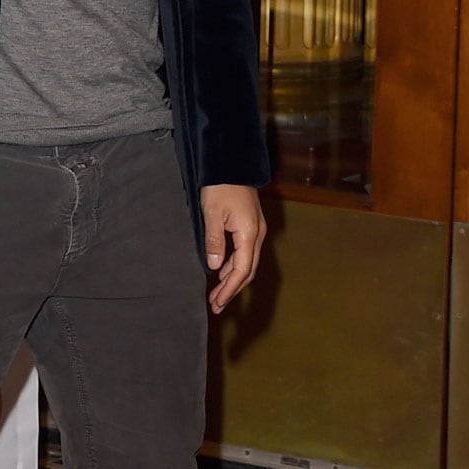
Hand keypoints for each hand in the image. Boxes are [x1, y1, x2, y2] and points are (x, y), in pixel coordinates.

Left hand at [199, 184, 265, 314]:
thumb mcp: (211, 213)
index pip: (242, 270)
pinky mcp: (250, 226)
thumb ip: (214, 241)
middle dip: (232, 289)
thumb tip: (216, 267)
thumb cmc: (220, 186)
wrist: (231, 163)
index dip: (230, 289)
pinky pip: (244, 252)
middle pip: (248, 270)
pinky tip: (222, 272)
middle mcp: (257, 234)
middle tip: (216, 305)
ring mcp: (255, 230)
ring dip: (232, 279)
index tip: (217, 302)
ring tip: (216, 294)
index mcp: (249, 233)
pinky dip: (234, 266)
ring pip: (247, 262)